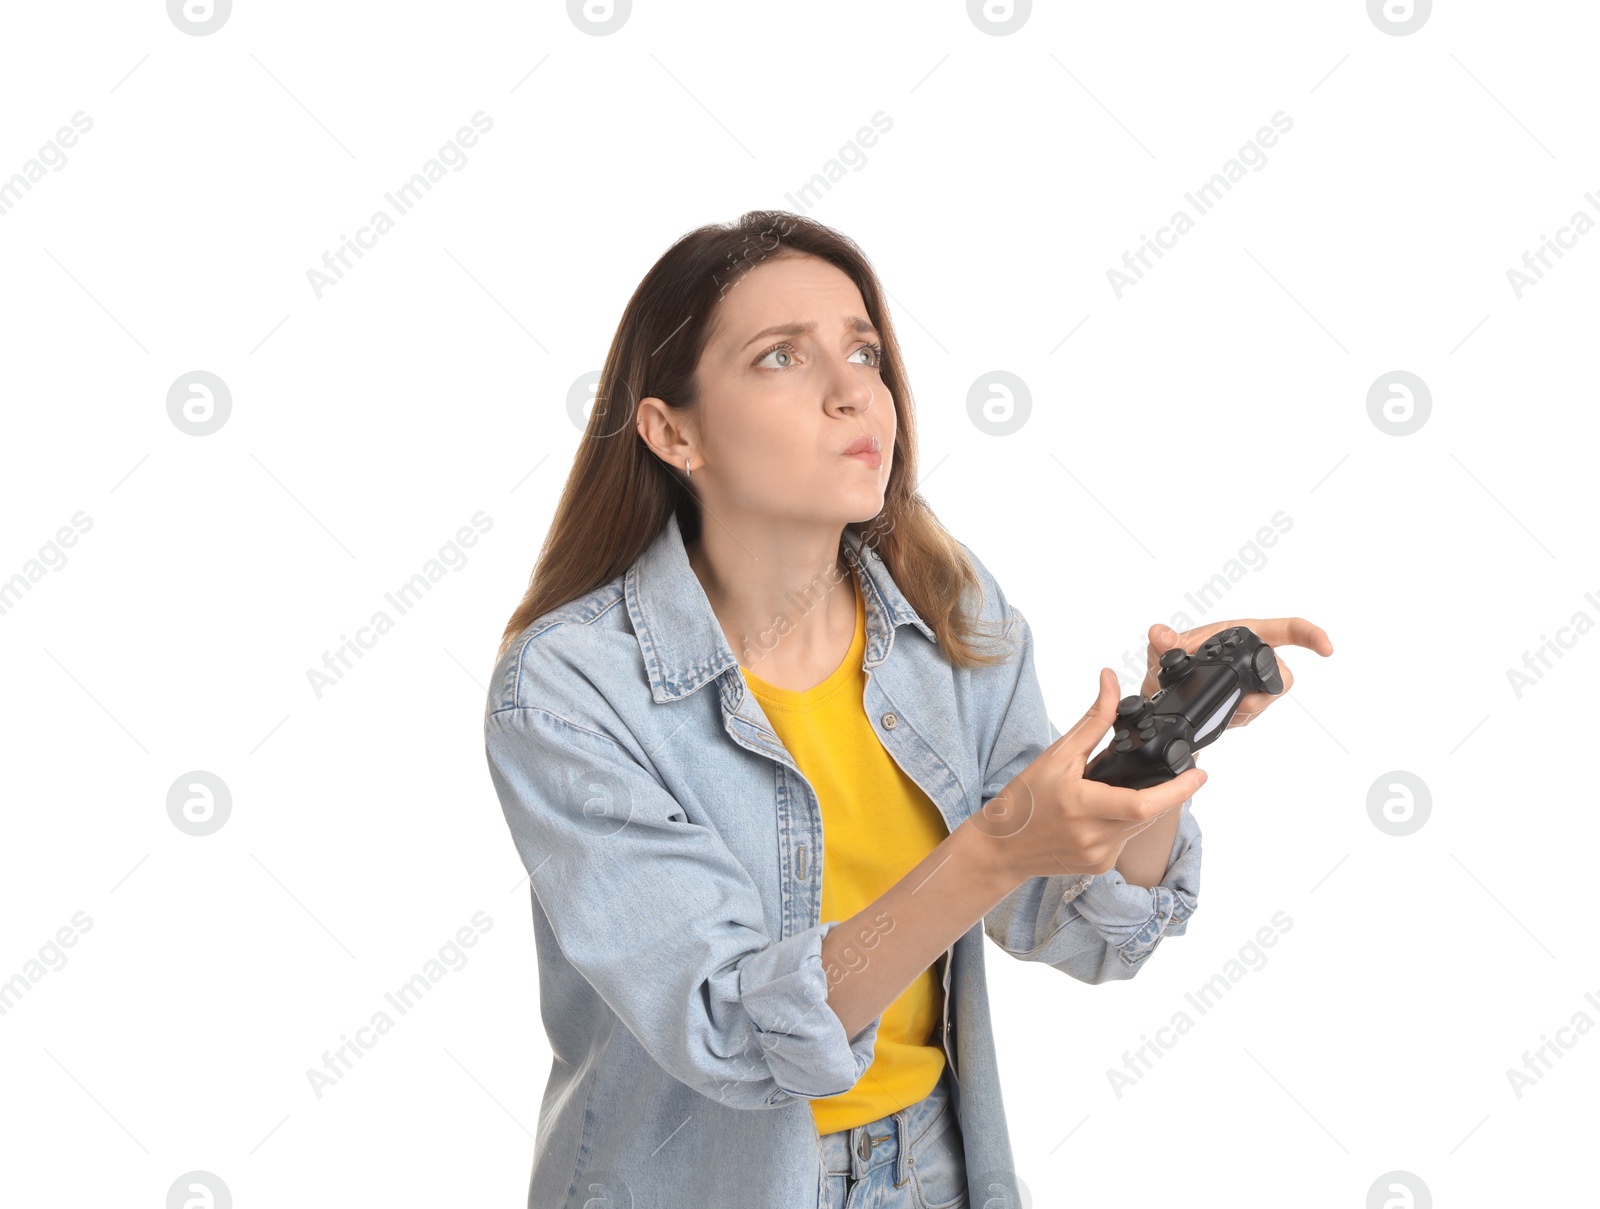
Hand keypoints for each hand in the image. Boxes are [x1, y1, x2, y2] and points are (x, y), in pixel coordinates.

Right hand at [967, 668, 1207, 881]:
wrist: (1002, 847)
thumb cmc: (1024, 799)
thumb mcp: (1057, 755)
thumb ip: (1093, 720)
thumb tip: (1111, 681)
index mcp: (1083, 806)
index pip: (1143, 804)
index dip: (1178, 791)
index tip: (1200, 775)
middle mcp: (1095, 837)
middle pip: (1149, 813)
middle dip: (1162, 792)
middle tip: (1163, 772)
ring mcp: (1099, 856)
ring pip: (1140, 826)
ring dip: (1141, 805)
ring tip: (1115, 790)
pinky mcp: (1100, 867)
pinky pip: (1126, 840)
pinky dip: (1124, 822)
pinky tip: (1101, 813)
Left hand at [1142, 616, 1333, 728]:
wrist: (1160, 690)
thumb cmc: (1171, 660)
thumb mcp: (1163, 649)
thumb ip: (1164, 642)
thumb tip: (1160, 634)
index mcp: (1241, 633)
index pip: (1287, 630)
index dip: (1311, 636)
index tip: (1327, 649)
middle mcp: (1254, 656)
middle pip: (1284, 675)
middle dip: (1266, 693)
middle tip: (1238, 701)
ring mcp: (1254, 683)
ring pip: (1269, 699)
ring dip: (1246, 709)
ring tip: (1216, 705)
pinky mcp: (1249, 703)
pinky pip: (1253, 715)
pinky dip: (1236, 719)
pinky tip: (1218, 715)